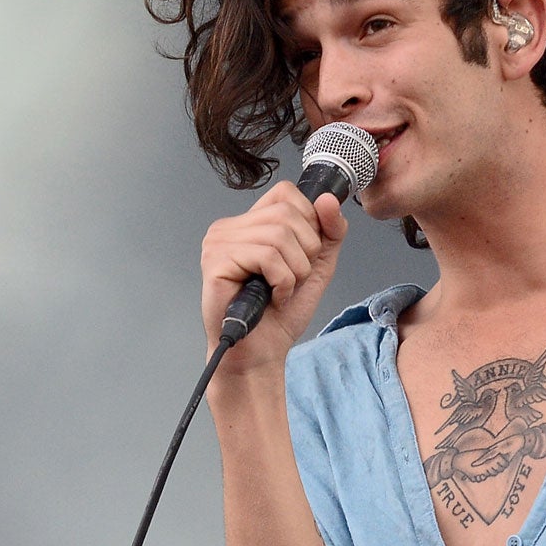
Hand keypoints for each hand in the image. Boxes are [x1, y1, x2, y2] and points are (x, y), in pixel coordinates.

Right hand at [200, 180, 348, 374]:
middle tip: (293, 279)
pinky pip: (267, 257)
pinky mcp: (217, 262)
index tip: (306, 254)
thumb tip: (327, 199)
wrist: (262, 352)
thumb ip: (329, 231)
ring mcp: (219, 242)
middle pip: (287, 213)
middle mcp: (230, 227)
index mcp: (250, 223)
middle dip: (306, 252)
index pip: (285, 193)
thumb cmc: (281, 313)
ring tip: (281, 290)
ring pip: (280, 235)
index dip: (308, 222)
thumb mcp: (317, 265)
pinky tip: (271, 297)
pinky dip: (282, 283)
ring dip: (295, 272)